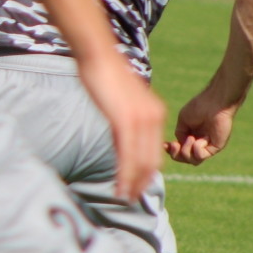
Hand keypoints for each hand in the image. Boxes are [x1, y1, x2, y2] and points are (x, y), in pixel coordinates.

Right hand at [83, 57, 166, 200]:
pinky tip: (119, 188)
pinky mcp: (123, 122)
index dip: (147, 171)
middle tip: (132, 198)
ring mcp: (139, 121)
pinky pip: (127, 156)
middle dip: (142, 182)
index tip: (137, 185)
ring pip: (141, 163)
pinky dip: (124, 176)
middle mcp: (153, 118)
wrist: (97, 54)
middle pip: (152, 161)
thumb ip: (127, 112)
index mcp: (154, 112)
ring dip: (133, 184)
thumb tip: (121, 122)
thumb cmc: (103, 72)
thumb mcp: (123, 96)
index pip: (155, 150)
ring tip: (125, 198)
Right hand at [167, 90, 238, 164]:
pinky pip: (201, 156)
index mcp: (191, 136)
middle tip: (174, 145)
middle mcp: (200, 142)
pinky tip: (200, 138)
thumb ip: (180, 134)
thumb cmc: (198, 107)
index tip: (164, 145)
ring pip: (193, 161)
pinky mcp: (215, 147)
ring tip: (190, 138)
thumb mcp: (183, 121)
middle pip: (185, 159)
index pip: (180, 150)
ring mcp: (208, 146)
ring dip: (186, 152)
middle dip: (176, 154)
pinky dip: (196, 149)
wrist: (213, 103)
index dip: (171, 150)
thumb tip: (179, 144)